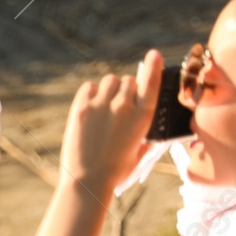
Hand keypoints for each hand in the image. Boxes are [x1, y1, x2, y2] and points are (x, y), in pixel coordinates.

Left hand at [59, 48, 163, 192]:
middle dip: (126, 89)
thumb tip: (148, 138)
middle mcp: (124, 107)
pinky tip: (90, 109)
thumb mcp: (139, 155)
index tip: (154, 55)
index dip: (153, 67)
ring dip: (109, 90)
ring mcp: (102, 105)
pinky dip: (91, 94)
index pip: (151, 84)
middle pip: (128, 80)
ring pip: (109, 81)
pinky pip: (89, 87)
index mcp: (142, 118)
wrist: (88, 180)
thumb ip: (145, 140)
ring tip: (104, 108)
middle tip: (118, 106)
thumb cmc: (116, 172)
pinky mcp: (82, 107)